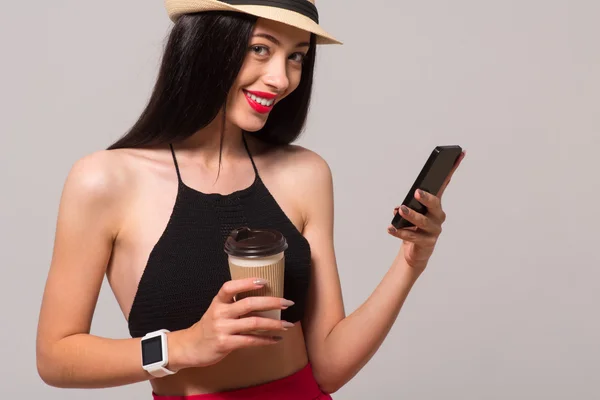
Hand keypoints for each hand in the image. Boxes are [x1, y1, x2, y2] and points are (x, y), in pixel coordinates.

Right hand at [173, 278, 294, 369]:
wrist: (190, 347)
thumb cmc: (209, 326)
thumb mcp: (218, 310)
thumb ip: (235, 303)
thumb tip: (263, 297)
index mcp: (218, 301)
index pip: (230, 287)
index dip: (247, 283)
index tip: (265, 281)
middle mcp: (220, 313)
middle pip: (248, 304)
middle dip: (271, 302)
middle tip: (287, 303)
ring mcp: (222, 329)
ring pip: (253, 323)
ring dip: (274, 324)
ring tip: (287, 324)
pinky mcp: (225, 344)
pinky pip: (250, 341)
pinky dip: (266, 340)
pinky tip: (276, 339)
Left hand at [387, 151, 465, 272]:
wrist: (415, 250)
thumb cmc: (414, 227)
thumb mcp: (412, 212)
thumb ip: (408, 206)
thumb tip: (400, 207)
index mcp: (435, 205)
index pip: (445, 184)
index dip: (452, 169)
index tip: (460, 154)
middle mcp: (438, 216)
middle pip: (435, 205)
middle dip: (427, 198)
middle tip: (416, 193)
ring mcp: (434, 230)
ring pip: (423, 222)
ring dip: (410, 216)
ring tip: (399, 210)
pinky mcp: (427, 243)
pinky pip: (412, 236)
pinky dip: (400, 232)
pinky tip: (390, 228)